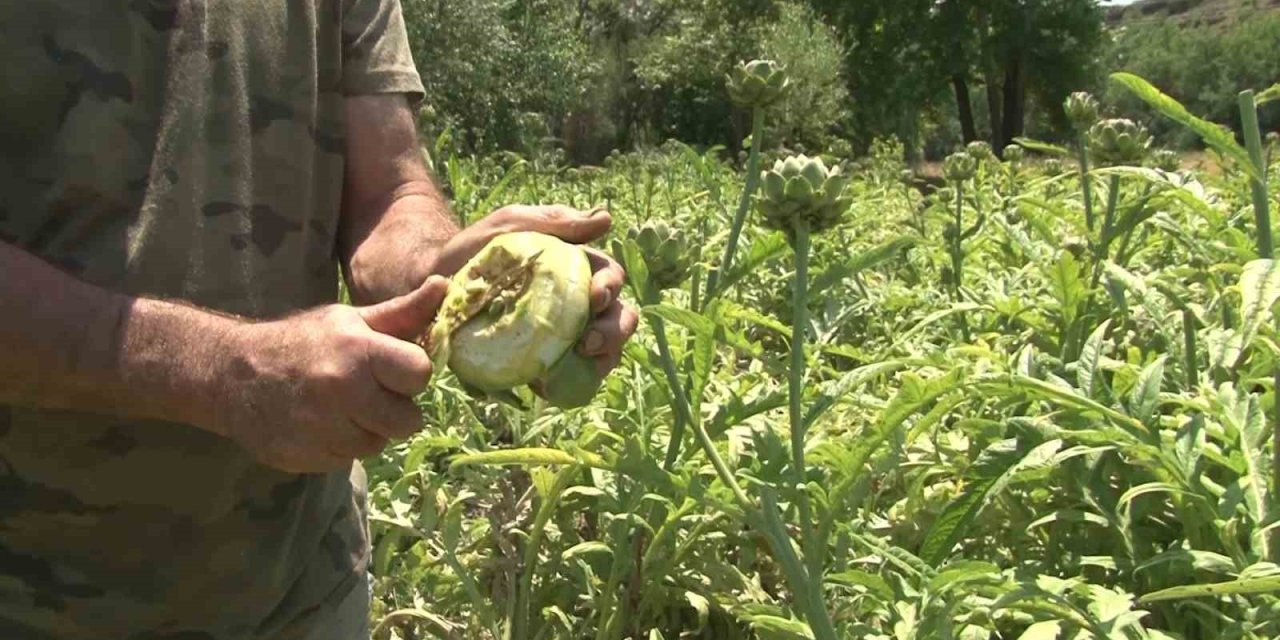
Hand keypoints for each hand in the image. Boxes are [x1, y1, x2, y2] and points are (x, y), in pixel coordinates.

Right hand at [210, 277, 448, 473]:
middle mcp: (342, 391)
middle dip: (394, 409)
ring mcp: (322, 429)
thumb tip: (445, 286)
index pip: (420, 373)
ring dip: (367, 430)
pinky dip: (340, 446)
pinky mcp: (306, 458)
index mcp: (358, 351)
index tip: (392, 369)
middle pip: (407, 421)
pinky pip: (347, 460)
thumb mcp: (350, 320)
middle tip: (368, 392)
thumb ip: (402, 314)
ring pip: (378, 444)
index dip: (411, 374)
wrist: (230, 375)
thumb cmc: (303, 342)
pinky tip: (320, 424)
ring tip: (341, 407)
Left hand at [431, 204, 640, 377]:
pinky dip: (570, 385)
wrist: (429, 289)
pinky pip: (570, 380)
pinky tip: (551, 387)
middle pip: (618, 318)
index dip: (611, 288)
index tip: (596, 297)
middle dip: (615, 331)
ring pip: (603, 351)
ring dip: (602, 360)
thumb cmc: (471, 251)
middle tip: (591, 341)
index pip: (610, 277)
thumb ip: (554, 220)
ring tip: (581, 363)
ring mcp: (562, 336)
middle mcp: (576, 304)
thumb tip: (606, 218)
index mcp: (576, 269)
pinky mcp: (542, 364)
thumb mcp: (510, 225)